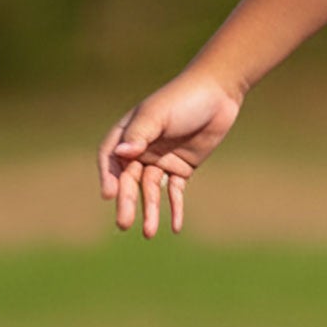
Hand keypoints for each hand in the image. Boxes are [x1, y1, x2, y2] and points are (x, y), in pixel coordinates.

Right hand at [96, 69, 243, 238]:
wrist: (219, 94)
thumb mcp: (159, 114)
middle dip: (127, 201)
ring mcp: (161, 159)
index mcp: (128, 133)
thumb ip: (140, 134)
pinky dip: (174, 208)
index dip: (108, 176)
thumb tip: (121, 154)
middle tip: (124, 223)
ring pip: (151, 190)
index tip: (109, 194)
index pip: (110, 159)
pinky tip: (175, 226)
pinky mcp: (182, 167)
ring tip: (149, 233)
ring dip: (150, 210)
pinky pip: (175, 191)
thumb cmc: (183, 99)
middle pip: (129, 179)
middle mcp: (141, 149)